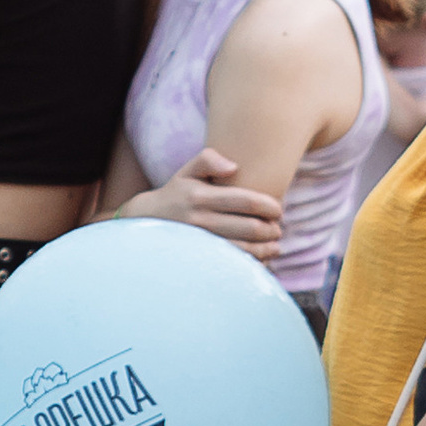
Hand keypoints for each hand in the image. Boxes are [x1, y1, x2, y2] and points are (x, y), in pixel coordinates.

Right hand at [122, 149, 284, 258]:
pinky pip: (232, 266)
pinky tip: (259, 260)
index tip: (278, 210)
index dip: (269, 207)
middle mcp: (199, 221)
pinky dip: (251, 264)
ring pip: (244, 251)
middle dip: (271, 230)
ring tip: (274, 246)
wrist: (147, 222)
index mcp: (200, 197)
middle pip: (250, 228)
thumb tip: (234, 167)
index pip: (245, 201)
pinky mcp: (199, 261)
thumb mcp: (186, 171)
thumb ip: (209, 159)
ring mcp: (200, 244)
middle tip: (277, 229)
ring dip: (266, 249)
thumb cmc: (176, 193)